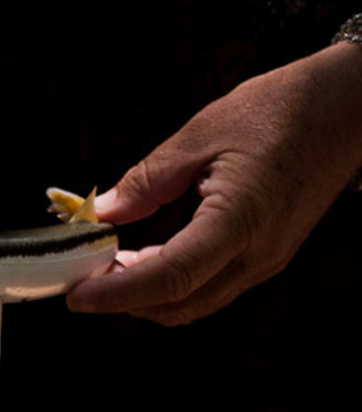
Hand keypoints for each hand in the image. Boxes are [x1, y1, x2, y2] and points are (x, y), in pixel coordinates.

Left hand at [67, 42, 361, 325]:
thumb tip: (104, 214)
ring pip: (194, 301)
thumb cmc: (280, 110)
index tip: (76, 294)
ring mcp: (266, 260)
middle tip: (82, 277)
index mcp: (240, 221)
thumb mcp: (200, 133)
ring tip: (105, 267)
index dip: (117, 293)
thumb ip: (147, 180)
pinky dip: (169, 283)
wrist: (346, 108)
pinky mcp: (266, 256)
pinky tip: (139, 259)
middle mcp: (257, 255)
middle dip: (123, 300)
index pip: (169, 278)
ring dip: (144, 294)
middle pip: (179, 303)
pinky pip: (209, 285)